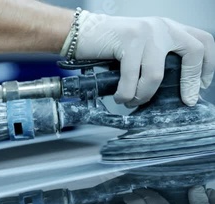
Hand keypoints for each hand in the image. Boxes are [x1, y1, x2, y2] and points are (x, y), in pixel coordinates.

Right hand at [73, 11, 214, 106]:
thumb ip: (156, 59)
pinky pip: (133, 77)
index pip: (201, 42)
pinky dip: (126, 93)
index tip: (201, 86)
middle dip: (190, 80)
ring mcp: (146, 31)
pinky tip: (119, 96)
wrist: (78, 34)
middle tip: (185, 99)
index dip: (207, 65)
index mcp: (167, 28)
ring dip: (143, 95)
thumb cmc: (106, 46)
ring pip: (156, 75)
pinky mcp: (129, 39)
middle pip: (193, 52)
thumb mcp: (139, 49)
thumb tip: (170, 88)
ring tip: (132, 100)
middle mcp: (161, 26)